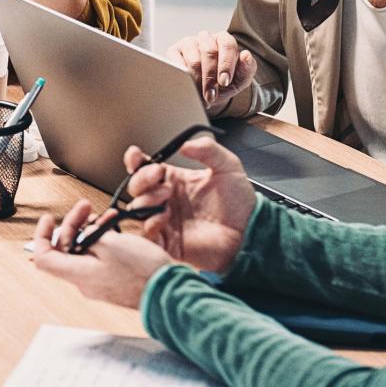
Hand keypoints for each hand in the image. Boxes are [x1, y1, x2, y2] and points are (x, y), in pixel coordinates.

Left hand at [29, 215, 172, 307]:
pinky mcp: (112, 282)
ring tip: (107, 216)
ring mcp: (98, 283)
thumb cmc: (143, 272)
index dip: (42, 236)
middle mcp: (84, 281)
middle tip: (86, 208)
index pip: (43, 257)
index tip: (49, 219)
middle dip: (74, 224)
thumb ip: (90, 235)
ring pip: (84, 251)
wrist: (169, 292)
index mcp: (78, 273)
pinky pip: (99, 259)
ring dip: (91, 230)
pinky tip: (115, 229)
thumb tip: (84, 232)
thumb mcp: (112, 243)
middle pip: (65, 249)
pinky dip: (103, 242)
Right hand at [38, 138, 254, 270]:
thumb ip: (207, 150)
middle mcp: (166, 200)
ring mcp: (165, 221)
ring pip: (137, 209)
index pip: (145, 168)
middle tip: (158, 176)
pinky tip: (164, 216)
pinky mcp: (168, 242)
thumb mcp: (228, 166)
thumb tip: (184, 144)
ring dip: (145, 200)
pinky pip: (147, 234)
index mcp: (175, 180)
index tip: (137, 155)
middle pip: (136, 187)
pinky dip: (150, 223)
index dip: (135, 160)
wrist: (250, 232)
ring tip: (164, 197)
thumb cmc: (241, 204)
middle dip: (141, 178)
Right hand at [165, 31, 257, 110]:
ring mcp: (189, 43)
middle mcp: (206, 38)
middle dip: (211, 77)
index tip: (224, 82)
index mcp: (224, 39)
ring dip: (197, 81)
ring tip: (200, 96)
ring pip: (193, 59)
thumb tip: (246, 55)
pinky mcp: (174, 52)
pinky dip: (183, 78)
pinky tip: (187, 88)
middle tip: (211, 95)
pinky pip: (176, 63)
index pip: (227, 45)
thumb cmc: (224, 82)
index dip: (226, 64)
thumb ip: (248, 68)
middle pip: (209, 52)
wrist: (206, 91)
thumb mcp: (240, 79)